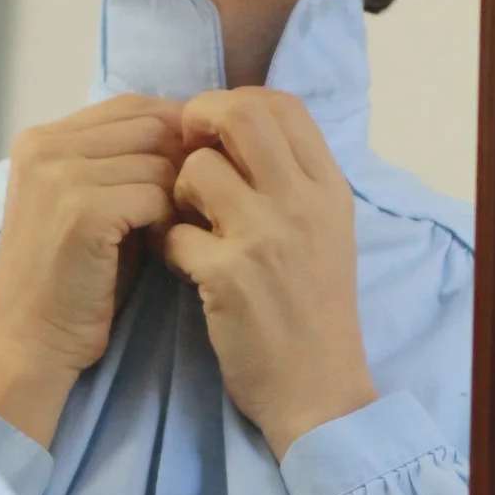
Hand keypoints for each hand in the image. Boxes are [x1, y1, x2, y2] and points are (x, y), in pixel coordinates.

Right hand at [0, 97, 184, 446]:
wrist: (31, 342)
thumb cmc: (70, 280)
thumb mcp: (87, 204)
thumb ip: (121, 163)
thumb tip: (192, 134)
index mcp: (42, 139)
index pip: (131, 106)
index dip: (172, 134)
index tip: (192, 173)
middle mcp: (45, 146)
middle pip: (150, 124)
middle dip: (183, 161)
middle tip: (192, 204)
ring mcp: (60, 175)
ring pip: (159, 159)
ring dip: (178, 195)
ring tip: (171, 230)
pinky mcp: (82, 209)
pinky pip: (156, 194)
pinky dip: (169, 220)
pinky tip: (161, 247)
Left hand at [161, 88, 375, 459]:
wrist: (319, 391)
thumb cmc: (313, 310)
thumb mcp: (323, 233)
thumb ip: (289, 181)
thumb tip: (233, 127)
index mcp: (328, 188)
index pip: (281, 104)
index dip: (234, 103)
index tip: (211, 132)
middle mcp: (303, 203)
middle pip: (240, 116)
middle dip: (196, 125)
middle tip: (181, 158)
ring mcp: (267, 237)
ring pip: (197, 169)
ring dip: (175, 193)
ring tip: (184, 224)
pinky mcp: (229, 276)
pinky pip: (173, 231)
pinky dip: (166, 246)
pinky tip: (181, 266)